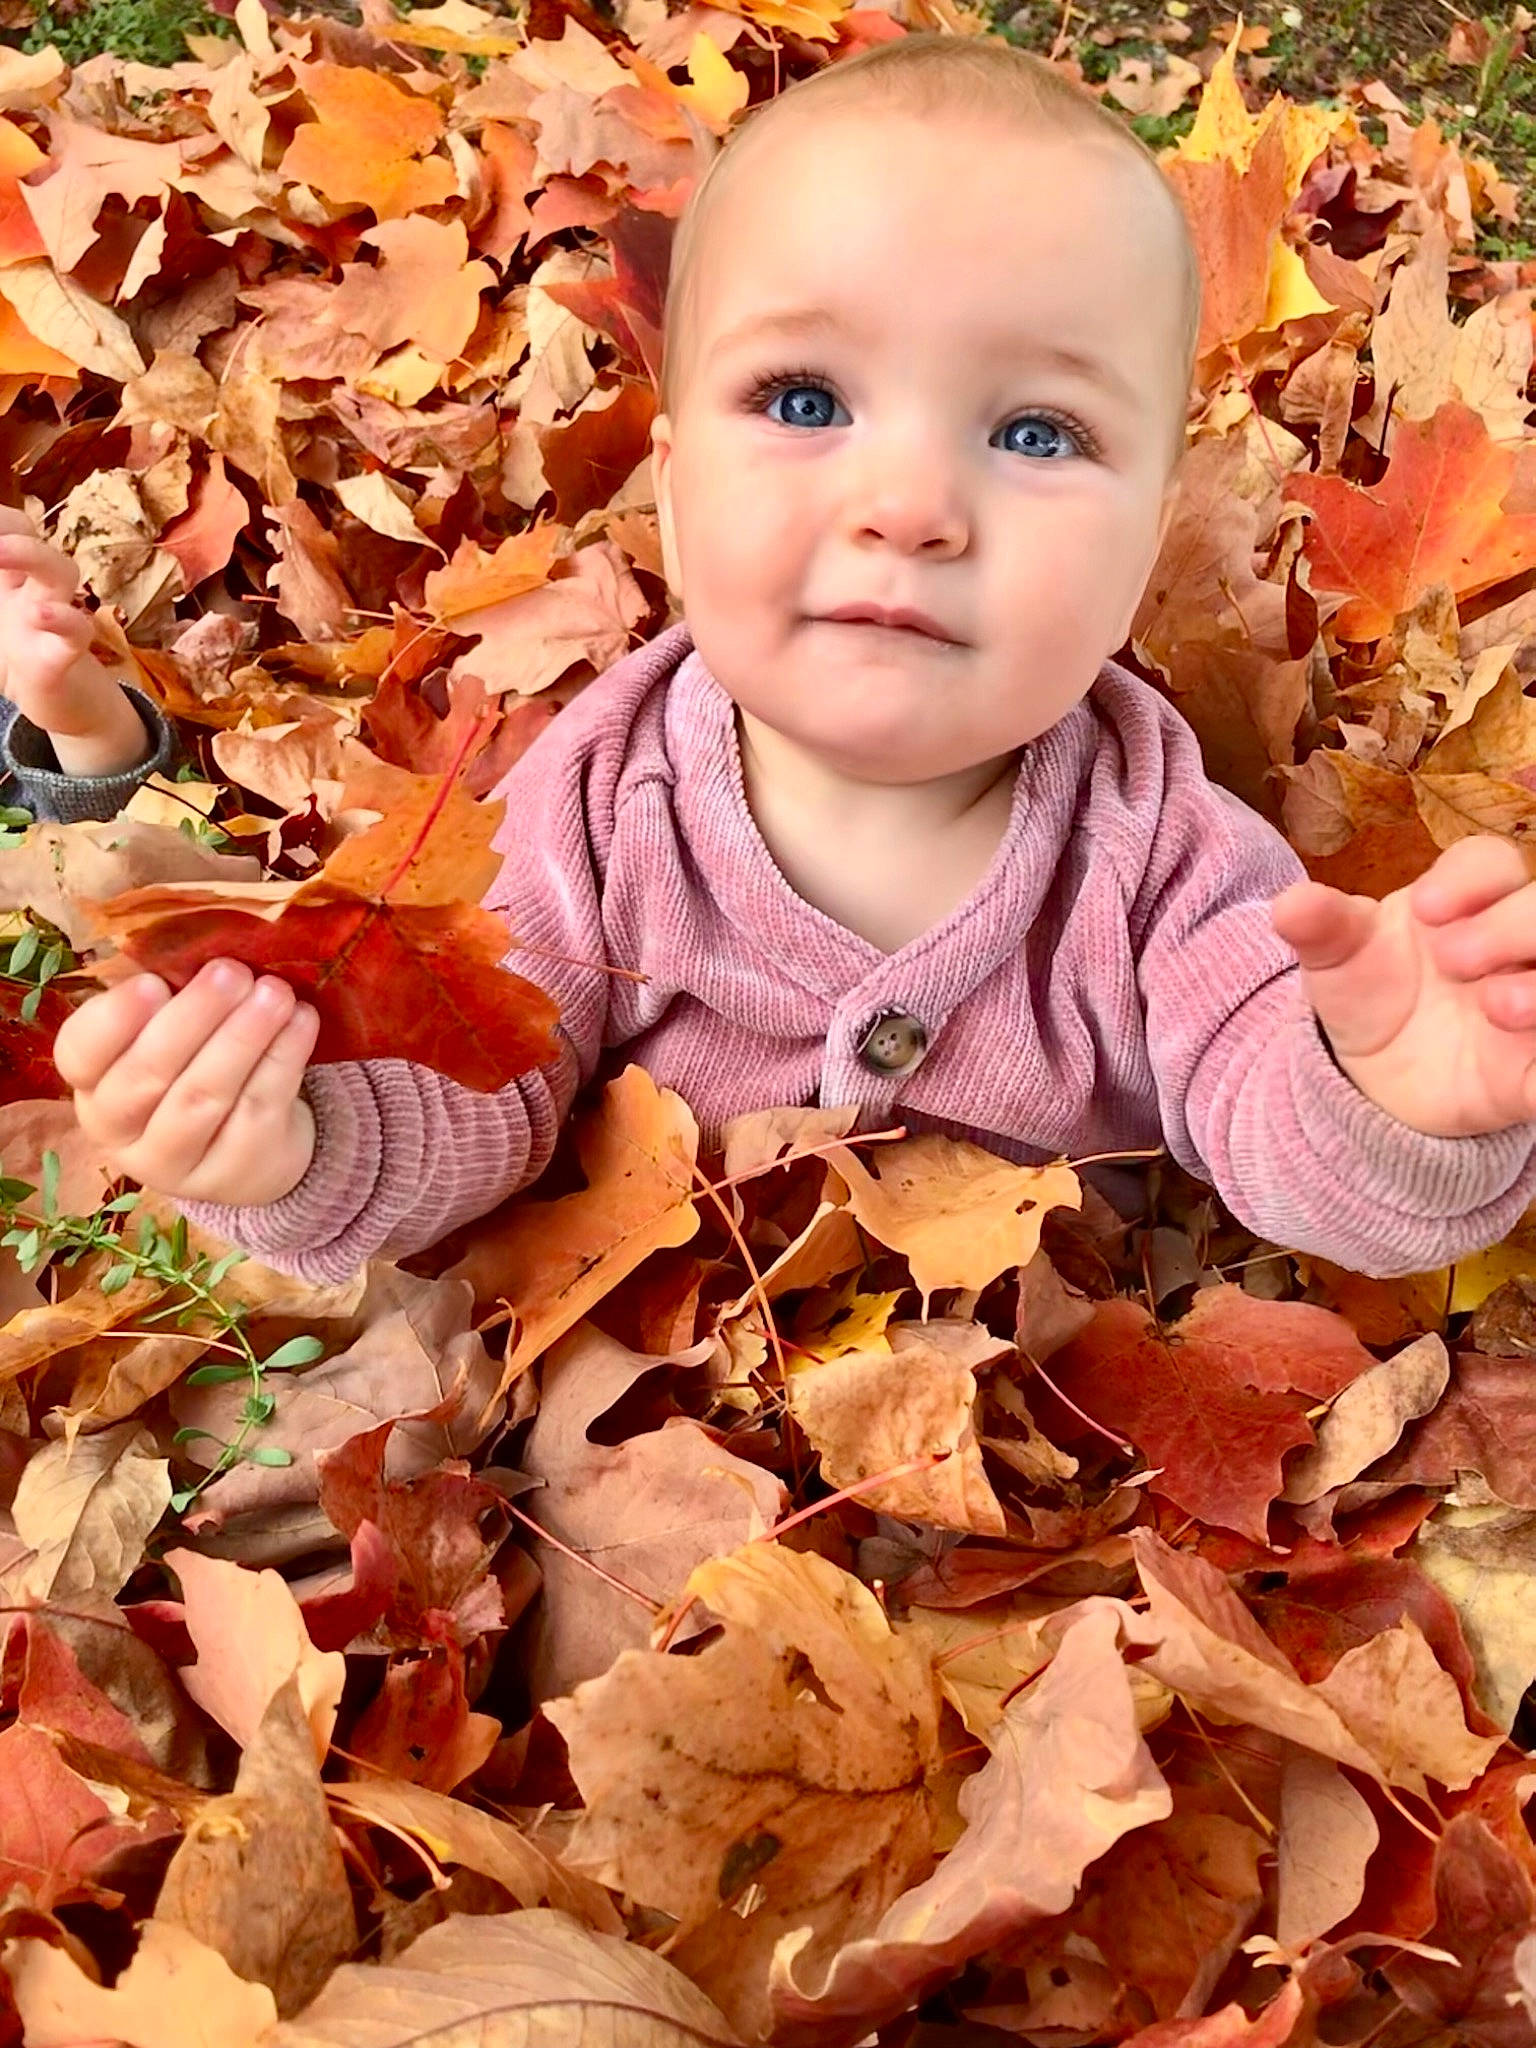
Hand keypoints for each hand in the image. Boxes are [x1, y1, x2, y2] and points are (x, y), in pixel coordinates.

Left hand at [0, 505, 149, 775]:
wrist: (54, 705)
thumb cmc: (13, 658)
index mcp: (11, 579)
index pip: (14, 528)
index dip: (0, 520)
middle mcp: (34, 591)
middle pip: (33, 539)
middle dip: (8, 526)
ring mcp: (53, 620)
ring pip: (61, 573)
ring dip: (31, 555)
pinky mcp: (63, 657)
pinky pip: (76, 632)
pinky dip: (63, 621)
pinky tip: (39, 614)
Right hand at [52, 959, 322, 1207]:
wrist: (247, 1149)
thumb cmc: (196, 1068)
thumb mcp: (169, 1034)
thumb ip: (168, 1000)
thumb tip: (197, 948)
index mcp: (92, 1084)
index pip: (80, 1054)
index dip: (114, 1019)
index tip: (151, 981)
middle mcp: (121, 1130)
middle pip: (147, 1075)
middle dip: (193, 1017)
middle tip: (231, 971)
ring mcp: (175, 1160)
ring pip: (204, 1095)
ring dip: (243, 1036)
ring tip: (276, 992)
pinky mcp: (234, 1170)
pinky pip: (258, 1107)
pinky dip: (283, 1059)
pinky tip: (302, 1021)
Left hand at [1271, 834, 1535, 1136]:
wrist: (1372, 1072)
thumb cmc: (1369, 991)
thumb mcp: (1337, 958)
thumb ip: (1319, 928)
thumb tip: (1289, 905)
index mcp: (1468, 901)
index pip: (1490, 863)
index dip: (1470, 879)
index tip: (1426, 909)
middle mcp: (1514, 945)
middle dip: (1511, 925)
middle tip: (1451, 959)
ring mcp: (1532, 1002)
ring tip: (1496, 1006)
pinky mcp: (1533, 1070)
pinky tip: (1532, 1073)